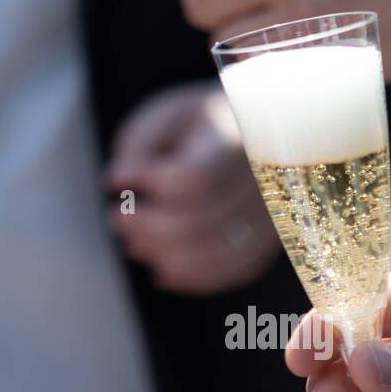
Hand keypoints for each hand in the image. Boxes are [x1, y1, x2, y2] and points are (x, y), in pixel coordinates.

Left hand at [105, 81, 279, 293]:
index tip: (125, 180)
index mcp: (237, 137)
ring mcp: (273, 212)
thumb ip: (137, 144)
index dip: (152, 186)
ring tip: (135, 245)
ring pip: (219, 252)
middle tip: (117, 220)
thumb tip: (117, 182)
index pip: (195, 177)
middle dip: (148, 228)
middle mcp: (264, 178)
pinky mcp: (272, 237)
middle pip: (203, 222)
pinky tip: (162, 271)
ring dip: (166, 257)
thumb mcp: (167, 114)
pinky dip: (193, 277)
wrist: (261, 133)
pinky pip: (236, 269)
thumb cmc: (205, 124)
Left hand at [181, 0, 390, 80]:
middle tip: (258, 24)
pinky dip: (276, 82)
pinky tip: (305, 72)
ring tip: (285, 51)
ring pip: (226, 48)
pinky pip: (267, 80)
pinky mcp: (321, 58)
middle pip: (199, 4)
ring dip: (247, 53)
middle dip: (222, 17)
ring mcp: (294, 12)